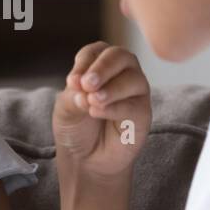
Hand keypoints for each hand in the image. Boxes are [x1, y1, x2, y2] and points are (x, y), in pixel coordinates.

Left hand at [53, 42, 152, 181]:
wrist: (85, 158)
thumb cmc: (77, 126)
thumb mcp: (65, 107)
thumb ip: (74, 94)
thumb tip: (85, 88)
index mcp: (100, 64)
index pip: (96, 52)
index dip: (84, 63)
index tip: (72, 82)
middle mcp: (122, 72)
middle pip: (120, 56)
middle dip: (102, 68)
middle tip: (86, 84)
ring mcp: (135, 91)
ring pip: (132, 79)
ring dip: (111, 89)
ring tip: (92, 101)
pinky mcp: (143, 113)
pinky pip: (134, 105)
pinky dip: (115, 107)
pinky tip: (97, 112)